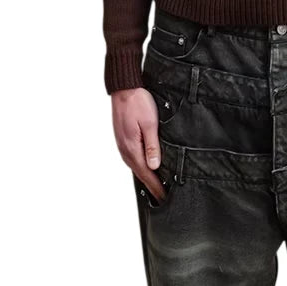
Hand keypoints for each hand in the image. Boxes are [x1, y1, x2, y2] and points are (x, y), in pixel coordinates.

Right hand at [111, 87, 166, 203]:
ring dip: (145, 176)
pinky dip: (139, 166)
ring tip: (156, 186)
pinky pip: (132, 158)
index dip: (156, 187)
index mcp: (132, 147)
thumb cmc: (138, 102)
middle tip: (162, 197)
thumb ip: (152, 146)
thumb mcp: (150, 123)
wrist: (124, 88)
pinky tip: (145, 167)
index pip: (146, 174)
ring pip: (135, 166)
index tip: (164, 197)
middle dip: (151, 185)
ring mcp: (122, 144)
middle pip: (140, 173)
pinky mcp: (123, 138)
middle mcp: (125, 149)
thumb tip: (154, 166)